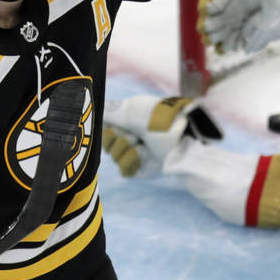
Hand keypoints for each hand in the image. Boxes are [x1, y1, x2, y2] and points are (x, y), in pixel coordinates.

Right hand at [102, 96, 221, 176]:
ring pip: (113, 156)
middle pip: (106, 141)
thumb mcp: (134, 111)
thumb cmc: (161, 122)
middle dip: (115, 138)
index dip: (106, 127)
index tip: (113, 125)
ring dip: (125, 149)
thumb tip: (97, 110)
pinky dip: (130, 162)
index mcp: (131, 119)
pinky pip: (123, 170)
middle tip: (132, 135)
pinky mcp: (140, 169)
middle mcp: (132, 135)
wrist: (182, 142)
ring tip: (141, 145)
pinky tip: (142, 156)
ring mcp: (136, 153)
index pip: (105, 125)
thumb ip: (111, 112)